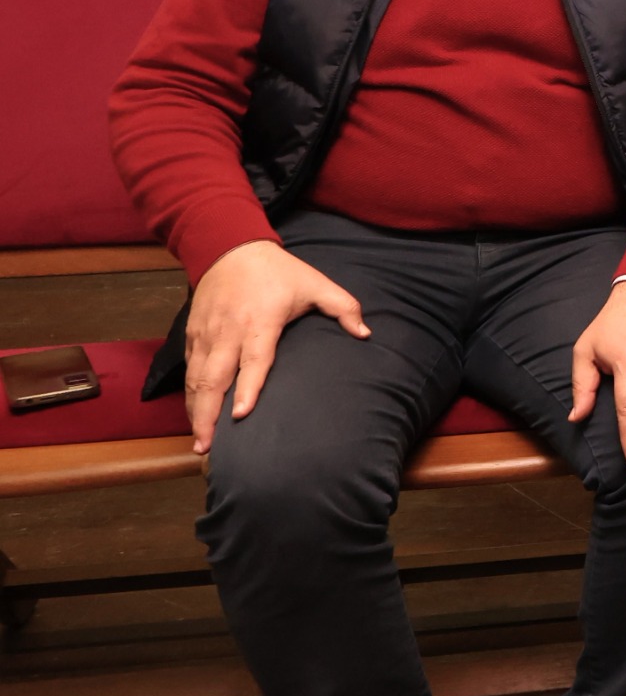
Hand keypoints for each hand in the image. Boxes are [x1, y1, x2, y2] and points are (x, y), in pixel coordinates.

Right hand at [184, 239, 369, 453]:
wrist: (229, 246)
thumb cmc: (279, 271)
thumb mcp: (316, 283)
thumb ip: (344, 308)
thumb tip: (367, 334)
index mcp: (260, 322)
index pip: (253, 361)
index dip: (248, 389)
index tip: (242, 416)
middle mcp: (228, 331)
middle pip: (214, 379)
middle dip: (209, 415)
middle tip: (209, 448)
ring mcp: (206, 334)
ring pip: (196, 378)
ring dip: (195, 411)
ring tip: (200, 443)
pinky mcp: (192, 334)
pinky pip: (188, 369)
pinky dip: (189, 394)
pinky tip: (195, 416)